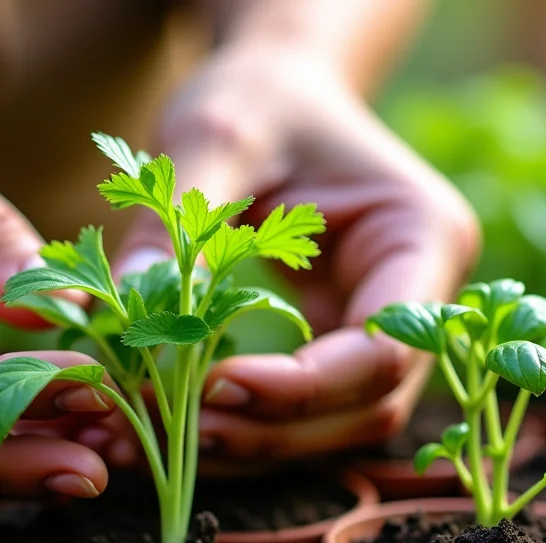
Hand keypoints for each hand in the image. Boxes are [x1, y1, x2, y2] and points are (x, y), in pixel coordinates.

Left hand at [107, 48, 477, 467]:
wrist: (276, 94)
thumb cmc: (258, 97)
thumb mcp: (214, 135)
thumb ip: (175, 221)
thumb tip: (122, 307)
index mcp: (423, 236)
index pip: (384, 346)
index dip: (303, 385)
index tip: (212, 386)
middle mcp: (423, 301)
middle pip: (364, 406)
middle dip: (265, 430)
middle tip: (163, 428)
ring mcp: (386, 334)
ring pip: (332, 426)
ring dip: (245, 446)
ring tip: (147, 438)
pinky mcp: (339, 353)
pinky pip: (299, 415)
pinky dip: (236, 428)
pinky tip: (163, 426)